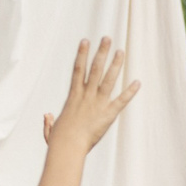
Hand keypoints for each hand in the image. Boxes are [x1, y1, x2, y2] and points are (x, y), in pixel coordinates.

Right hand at [43, 38, 141, 155]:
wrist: (68, 146)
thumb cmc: (59, 141)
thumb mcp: (52, 130)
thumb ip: (49, 123)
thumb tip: (47, 116)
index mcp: (74, 97)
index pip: (78, 70)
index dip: (82, 54)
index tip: (85, 41)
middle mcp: (86, 96)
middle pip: (95, 69)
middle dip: (101, 52)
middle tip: (107, 38)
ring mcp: (98, 104)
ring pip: (108, 79)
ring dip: (115, 64)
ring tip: (120, 51)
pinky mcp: (108, 114)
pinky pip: (121, 101)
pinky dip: (130, 92)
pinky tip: (137, 82)